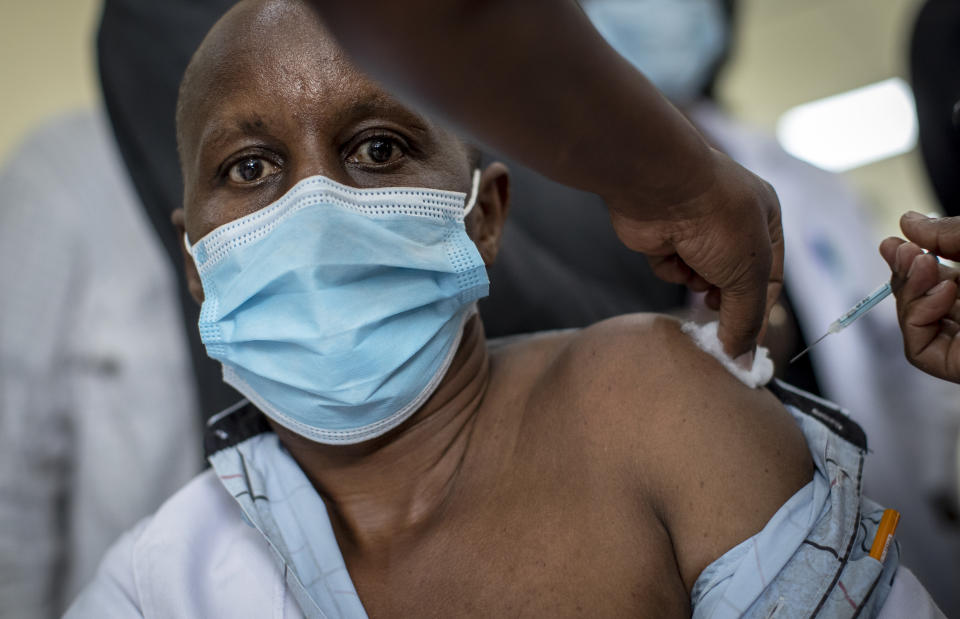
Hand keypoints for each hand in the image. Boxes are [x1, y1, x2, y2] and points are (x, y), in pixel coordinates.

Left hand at [607, 149, 783, 360]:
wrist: (660, 188)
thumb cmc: (717, 220)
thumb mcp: (747, 274)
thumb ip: (746, 319)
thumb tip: (742, 360)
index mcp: (765, 221)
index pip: (770, 279)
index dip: (758, 313)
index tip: (745, 346)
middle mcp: (732, 223)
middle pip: (734, 281)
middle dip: (725, 302)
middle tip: (716, 321)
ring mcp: (695, 229)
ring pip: (701, 277)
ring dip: (698, 283)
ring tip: (697, 274)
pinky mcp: (664, 237)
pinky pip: (672, 269)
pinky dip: (672, 269)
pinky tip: (671, 254)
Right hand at [879, 211, 959, 382]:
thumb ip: (947, 233)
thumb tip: (907, 221)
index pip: (934, 278)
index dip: (908, 260)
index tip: (894, 242)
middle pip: (917, 298)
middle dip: (903, 273)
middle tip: (904, 251)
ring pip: (912, 322)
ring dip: (910, 291)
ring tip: (926, 265)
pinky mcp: (956, 365)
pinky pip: (917, 349)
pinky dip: (917, 318)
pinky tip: (942, 295)